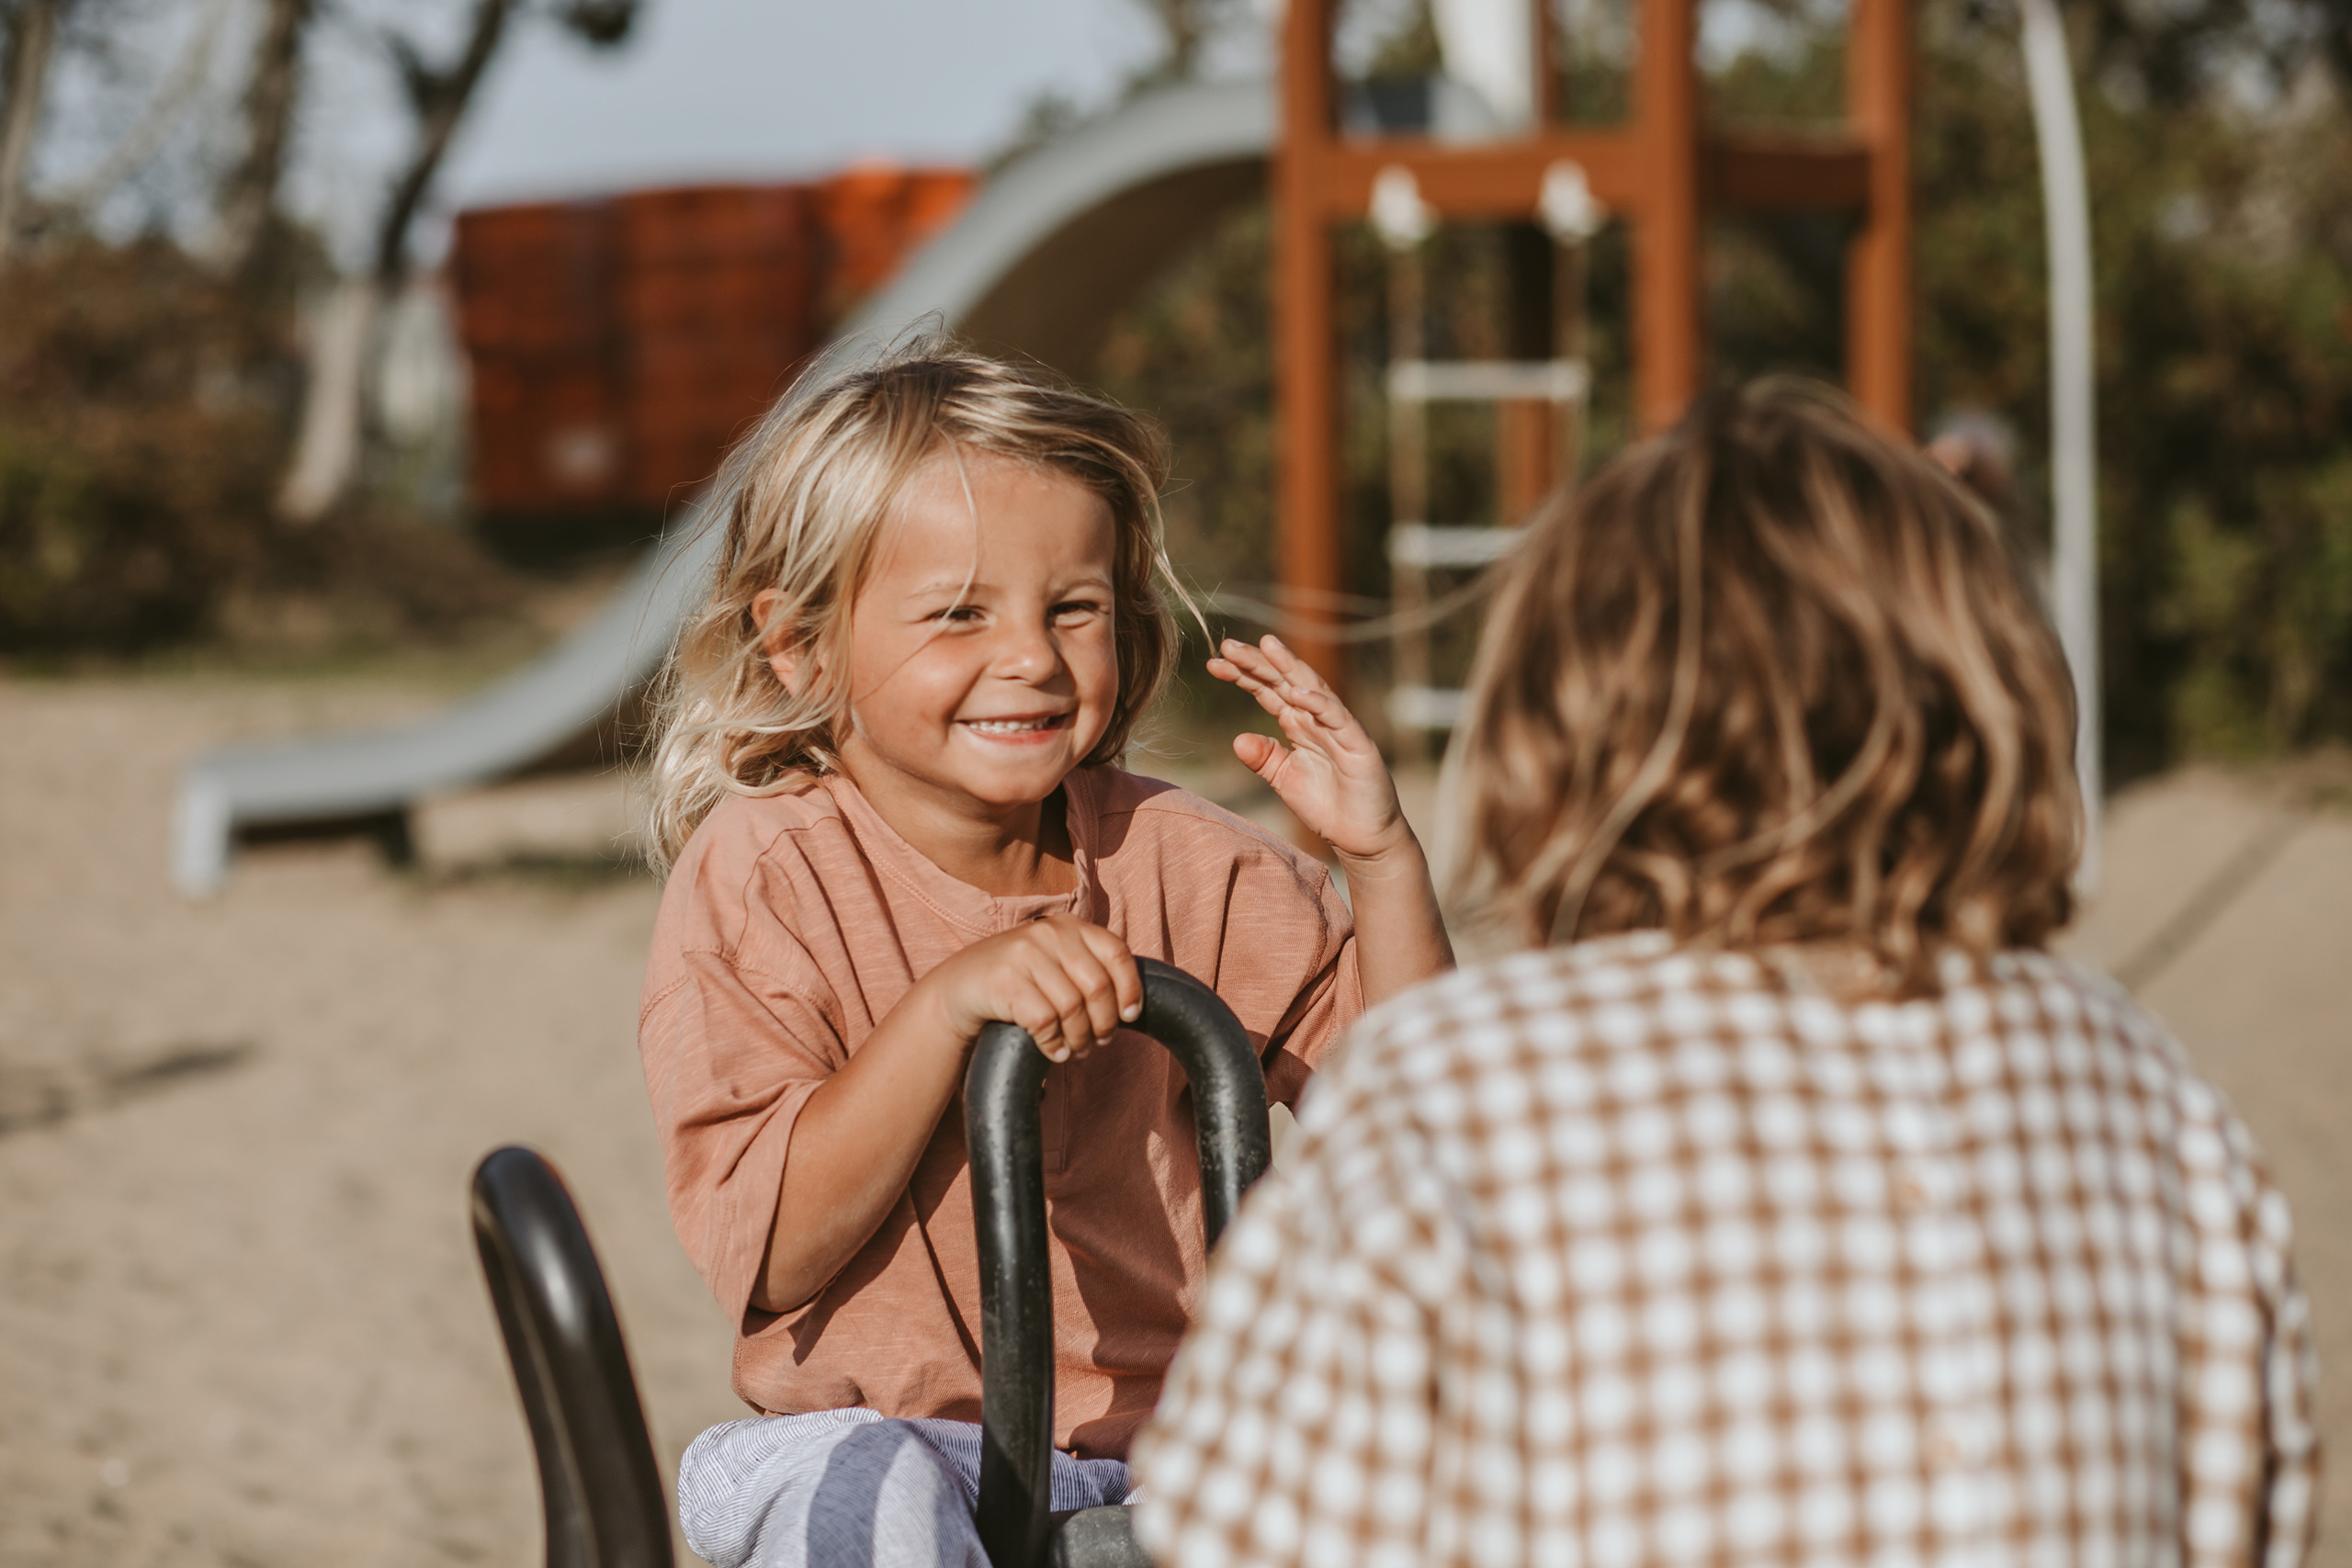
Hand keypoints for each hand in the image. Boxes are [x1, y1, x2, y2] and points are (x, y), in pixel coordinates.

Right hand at [922, 915, 1142, 1063]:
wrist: (958, 987)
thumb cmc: (1017, 981)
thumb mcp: (1054, 963)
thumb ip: (1086, 970)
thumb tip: (1129, 1008)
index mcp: (1069, 926)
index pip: (1116, 952)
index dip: (1130, 988)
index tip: (1130, 1016)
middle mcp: (1049, 932)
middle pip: (1098, 986)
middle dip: (1104, 1023)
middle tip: (1098, 1042)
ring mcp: (1024, 953)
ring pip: (1072, 1008)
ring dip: (1078, 1039)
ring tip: (1075, 1050)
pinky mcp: (1004, 980)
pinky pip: (1045, 1021)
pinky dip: (1053, 1043)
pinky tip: (1053, 1051)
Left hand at [1208, 634, 1410, 863]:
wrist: (1363, 838)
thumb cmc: (1328, 806)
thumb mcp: (1285, 780)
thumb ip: (1264, 758)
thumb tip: (1237, 739)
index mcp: (1298, 725)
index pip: (1268, 691)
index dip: (1243, 675)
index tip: (1213, 663)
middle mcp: (1317, 719)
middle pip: (1285, 682)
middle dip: (1258, 662)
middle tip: (1228, 644)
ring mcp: (1339, 729)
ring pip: (1312, 689)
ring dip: (1289, 667)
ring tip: (1266, 645)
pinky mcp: (1359, 745)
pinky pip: (1338, 718)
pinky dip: (1319, 704)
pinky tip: (1297, 693)